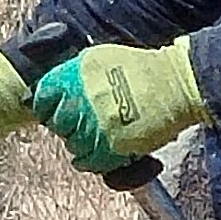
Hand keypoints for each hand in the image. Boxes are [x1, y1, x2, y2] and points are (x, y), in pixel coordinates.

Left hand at [30, 39, 210, 174]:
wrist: (177, 84)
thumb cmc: (142, 69)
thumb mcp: (100, 57)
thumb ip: (73, 73)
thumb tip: (54, 90)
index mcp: (76, 74)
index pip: (43, 97)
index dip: (48, 106)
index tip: (56, 110)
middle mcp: (82, 99)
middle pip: (57, 123)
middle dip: (66, 125)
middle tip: (82, 122)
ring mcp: (95, 125)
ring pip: (72, 144)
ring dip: (81, 142)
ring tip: (97, 134)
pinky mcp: (110, 147)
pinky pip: (88, 162)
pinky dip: (92, 159)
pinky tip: (101, 150)